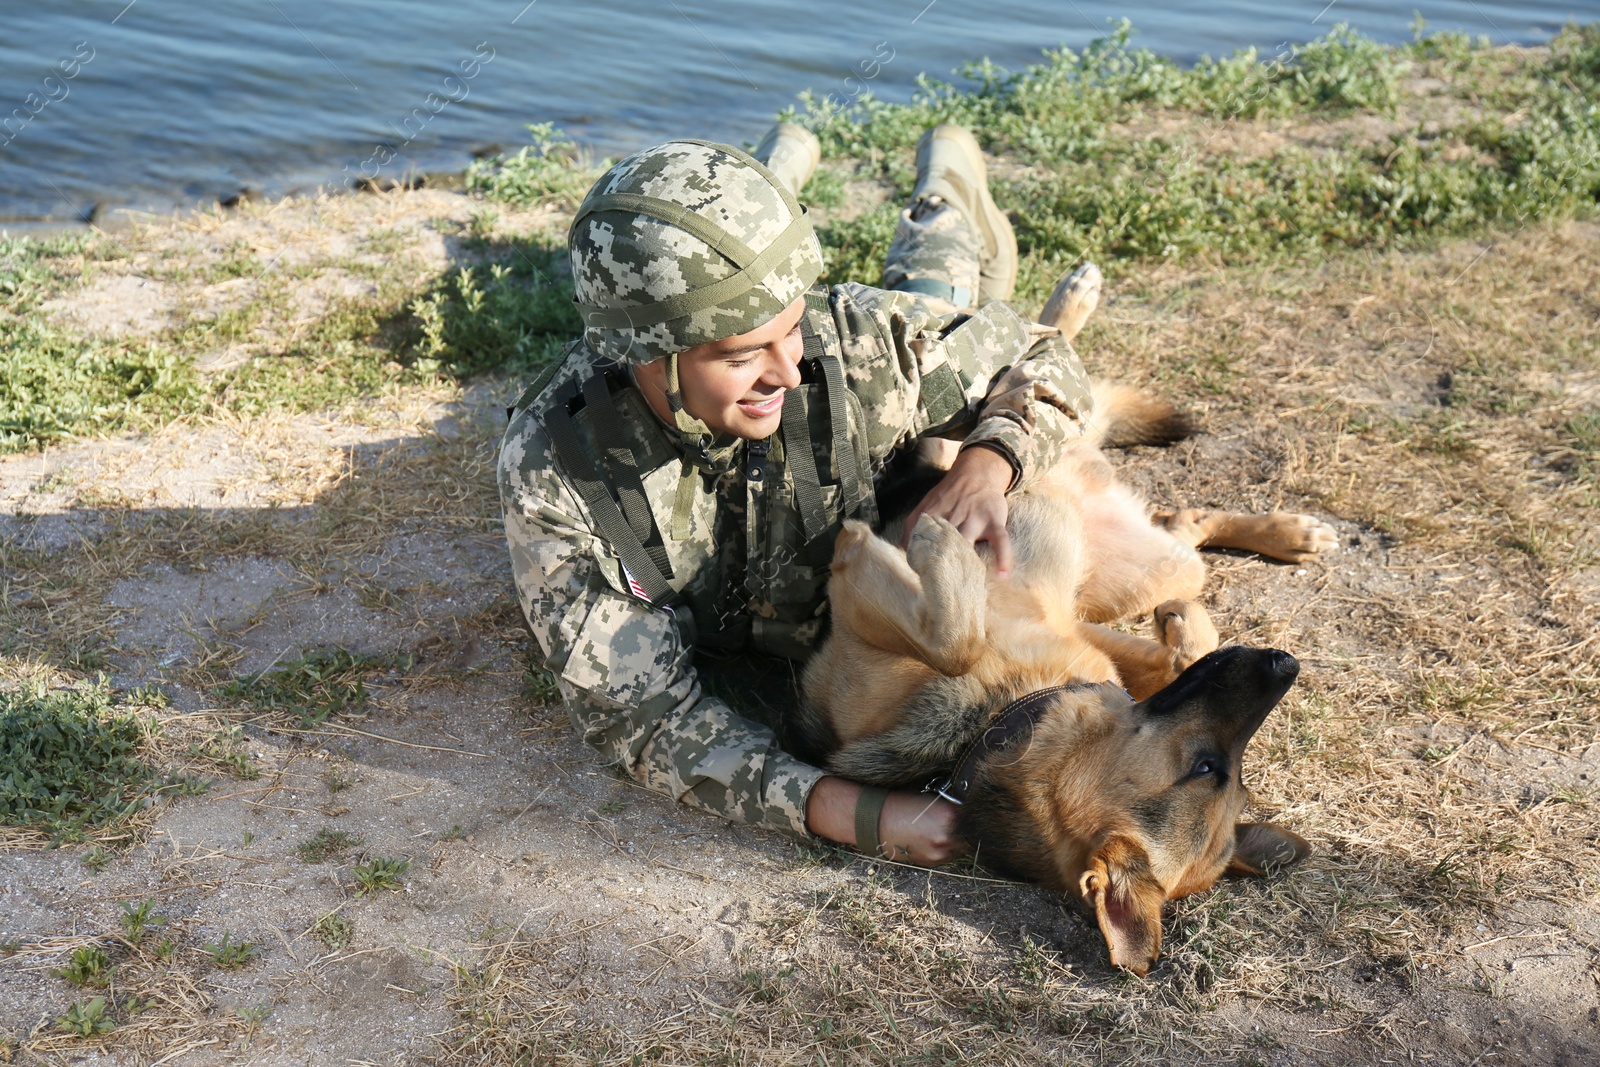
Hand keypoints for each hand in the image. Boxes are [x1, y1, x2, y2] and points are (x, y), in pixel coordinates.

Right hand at [805, 777, 968, 865]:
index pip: (978, 819)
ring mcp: (940, 851)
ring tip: (942, 830)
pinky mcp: (931, 861)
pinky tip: (932, 838)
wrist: (877, 820)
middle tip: (962, 825)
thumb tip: (969, 810)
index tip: (977, 815)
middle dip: (969, 832)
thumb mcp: (932, 798)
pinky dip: (944, 849)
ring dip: (957, 842)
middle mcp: (949, 835)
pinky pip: (947, 856)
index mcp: (951, 815)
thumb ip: (953, 806)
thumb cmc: (903, 803)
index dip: (978, 817)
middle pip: (973, 838)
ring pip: (961, 849)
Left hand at [902, 445, 1015, 577]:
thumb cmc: (950, 495)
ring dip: (965, 565)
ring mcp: (975, 519)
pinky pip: (1001, 540)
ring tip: (963, 587)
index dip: (921, 559)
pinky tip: (1002, 574)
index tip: (920, 577)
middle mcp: (953, 517)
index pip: (923, 540)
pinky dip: (1003, 557)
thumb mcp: (927, 504)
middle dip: (941, 566)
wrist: (977, 473)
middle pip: (944, 546)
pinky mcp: (994, 521)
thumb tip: (904, 551)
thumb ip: (914, 526)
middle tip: (941, 588)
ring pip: (968, 545)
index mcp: (933, 515)